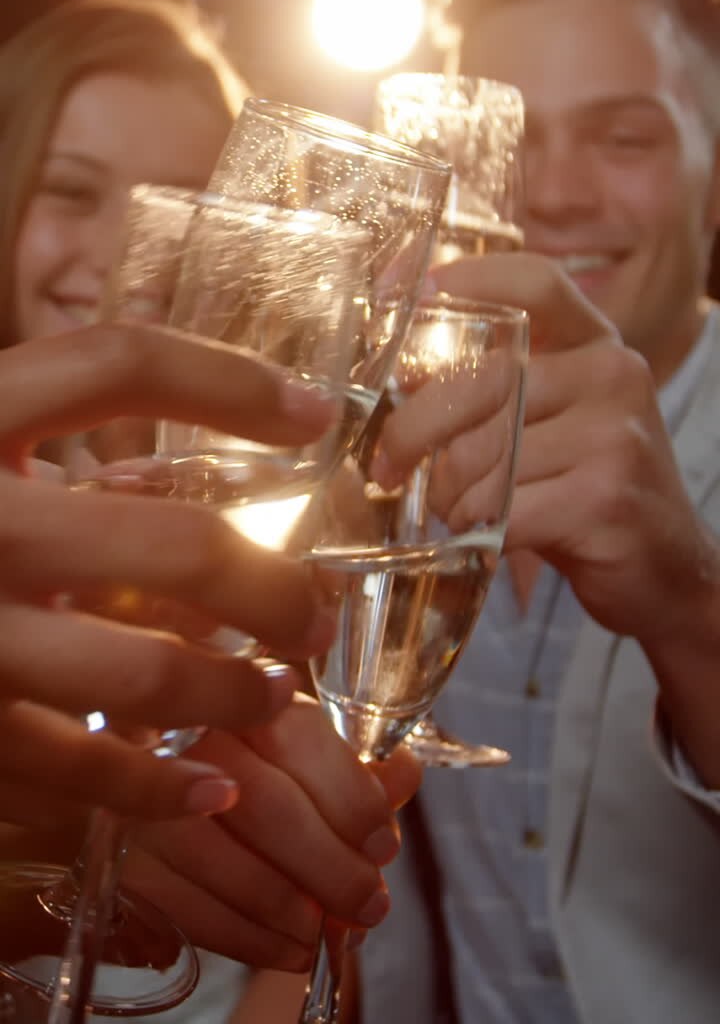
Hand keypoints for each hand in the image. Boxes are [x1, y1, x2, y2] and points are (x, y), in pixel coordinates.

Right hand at [0, 323, 336, 824]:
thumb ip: (32, 416)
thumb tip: (191, 409)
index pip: (119, 360)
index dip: (231, 381)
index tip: (317, 414)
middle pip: (172, 544)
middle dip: (273, 584)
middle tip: (314, 609)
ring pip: (142, 671)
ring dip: (235, 689)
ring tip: (279, 688)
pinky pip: (74, 767)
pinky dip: (155, 786)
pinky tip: (211, 786)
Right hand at [126, 697, 421, 970]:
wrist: (144, 763)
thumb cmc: (241, 751)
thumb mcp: (296, 741)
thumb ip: (353, 762)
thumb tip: (404, 778)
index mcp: (239, 692)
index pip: (300, 740)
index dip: (351, 798)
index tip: (383, 842)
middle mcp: (184, 734)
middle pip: (267, 808)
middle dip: (330, 867)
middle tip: (369, 903)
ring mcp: (142, 794)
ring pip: (224, 864)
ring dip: (289, 908)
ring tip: (331, 932)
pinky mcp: (117, 853)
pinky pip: (186, 905)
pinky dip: (246, 937)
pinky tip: (288, 949)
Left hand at [376, 254, 716, 645]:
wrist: (666, 564)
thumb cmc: (586, 485)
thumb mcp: (556, 417)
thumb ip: (502, 385)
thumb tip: (401, 373)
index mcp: (597, 342)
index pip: (535, 281)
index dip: (467, 278)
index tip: (402, 292)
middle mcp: (612, 373)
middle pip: (481, 381)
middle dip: (412, 430)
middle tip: (388, 465)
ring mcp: (615, 434)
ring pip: (483, 455)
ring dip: (448, 493)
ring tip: (453, 509)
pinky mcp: (606, 496)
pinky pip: (503, 507)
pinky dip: (476, 528)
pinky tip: (482, 534)